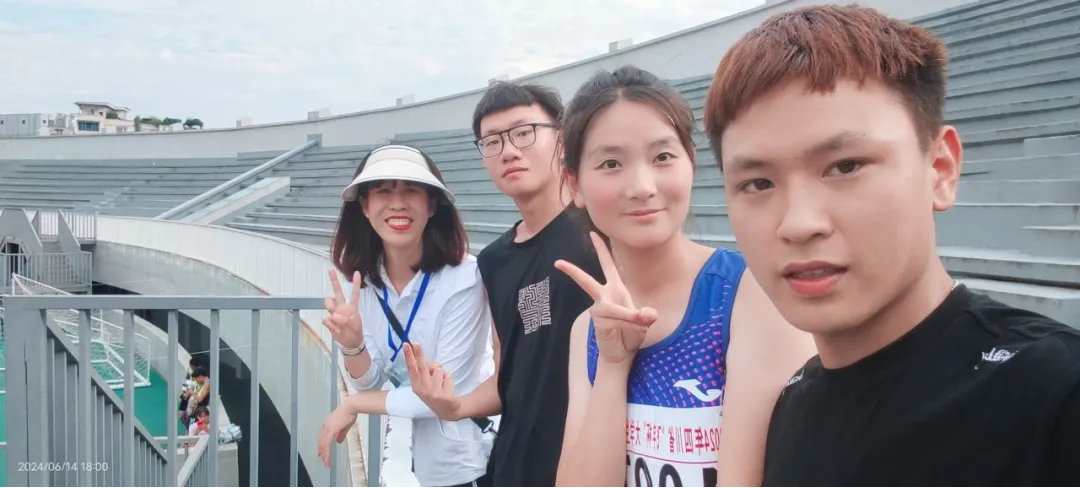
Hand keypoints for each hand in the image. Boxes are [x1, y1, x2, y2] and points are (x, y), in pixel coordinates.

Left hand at [318, 401, 356, 466]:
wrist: (350, 407)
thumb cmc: (349, 413)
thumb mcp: (345, 426)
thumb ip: (341, 434)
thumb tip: (338, 441)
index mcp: (328, 425)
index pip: (322, 438)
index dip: (321, 446)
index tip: (320, 453)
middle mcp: (325, 427)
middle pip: (321, 442)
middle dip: (321, 452)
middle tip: (323, 461)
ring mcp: (327, 428)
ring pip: (322, 444)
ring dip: (324, 454)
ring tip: (326, 462)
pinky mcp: (330, 430)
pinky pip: (326, 444)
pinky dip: (326, 451)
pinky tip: (327, 457)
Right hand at [323, 268, 364, 348]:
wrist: (350, 342)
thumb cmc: (355, 332)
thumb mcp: (355, 325)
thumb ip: (345, 319)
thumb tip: (334, 316)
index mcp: (352, 307)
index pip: (354, 293)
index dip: (355, 284)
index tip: (357, 273)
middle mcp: (342, 307)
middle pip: (337, 292)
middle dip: (334, 281)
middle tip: (330, 270)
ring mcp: (335, 313)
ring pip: (328, 303)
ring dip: (331, 307)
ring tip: (337, 320)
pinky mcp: (329, 321)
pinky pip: (327, 319)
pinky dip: (331, 324)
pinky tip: (336, 329)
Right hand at [403, 343, 462, 419]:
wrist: (448, 410)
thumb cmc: (435, 392)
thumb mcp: (428, 383)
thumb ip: (429, 371)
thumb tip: (437, 365)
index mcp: (416, 385)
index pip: (411, 368)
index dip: (408, 356)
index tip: (406, 345)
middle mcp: (422, 389)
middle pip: (421, 367)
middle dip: (419, 354)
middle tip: (416, 343)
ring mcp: (433, 393)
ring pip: (439, 370)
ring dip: (442, 373)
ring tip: (442, 383)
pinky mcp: (443, 396)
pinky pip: (448, 377)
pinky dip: (449, 380)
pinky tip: (447, 388)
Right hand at [555, 232, 656, 365]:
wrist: (623, 353)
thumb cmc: (631, 333)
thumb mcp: (643, 322)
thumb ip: (645, 315)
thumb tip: (647, 313)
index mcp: (616, 289)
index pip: (608, 265)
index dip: (601, 249)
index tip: (593, 234)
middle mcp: (604, 296)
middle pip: (588, 281)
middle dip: (575, 271)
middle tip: (558, 262)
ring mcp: (598, 309)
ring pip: (613, 308)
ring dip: (629, 317)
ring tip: (642, 323)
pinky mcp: (598, 321)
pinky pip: (615, 318)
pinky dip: (628, 324)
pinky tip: (634, 331)